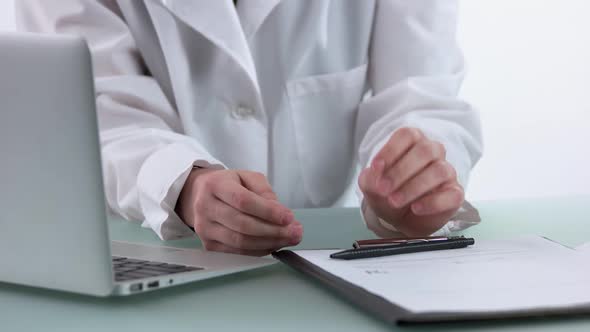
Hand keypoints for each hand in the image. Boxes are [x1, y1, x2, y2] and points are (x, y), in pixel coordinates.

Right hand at [177, 168, 302, 255]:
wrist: (199, 195)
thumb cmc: (228, 185)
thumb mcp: (247, 177)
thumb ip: (264, 191)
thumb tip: (279, 212)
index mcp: (215, 185)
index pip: (243, 201)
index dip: (268, 211)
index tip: (289, 217)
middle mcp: (205, 207)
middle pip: (243, 224)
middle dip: (273, 231)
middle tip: (295, 232)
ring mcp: (204, 229)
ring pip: (240, 242)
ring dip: (269, 243)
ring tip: (289, 239)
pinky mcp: (208, 245)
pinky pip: (237, 252)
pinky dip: (259, 250)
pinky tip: (273, 244)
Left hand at [359, 128, 463, 236]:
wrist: (398, 219)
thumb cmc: (387, 193)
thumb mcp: (371, 184)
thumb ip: (372, 176)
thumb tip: (377, 170)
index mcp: (412, 142)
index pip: (407, 135)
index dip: (391, 150)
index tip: (376, 167)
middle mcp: (433, 152)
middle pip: (425, 150)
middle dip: (400, 171)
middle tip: (383, 189)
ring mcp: (446, 172)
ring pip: (439, 170)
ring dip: (414, 187)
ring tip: (394, 201)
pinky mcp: (455, 194)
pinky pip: (452, 194)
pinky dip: (432, 203)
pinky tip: (416, 208)